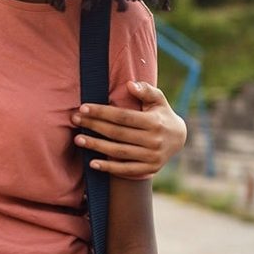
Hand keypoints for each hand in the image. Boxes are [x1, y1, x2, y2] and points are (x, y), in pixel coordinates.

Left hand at [70, 81, 185, 178]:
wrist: (179, 139)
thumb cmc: (161, 114)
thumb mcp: (158, 100)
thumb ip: (146, 90)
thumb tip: (130, 84)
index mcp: (154, 122)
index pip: (123, 117)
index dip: (102, 112)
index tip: (83, 108)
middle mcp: (153, 141)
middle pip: (117, 133)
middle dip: (94, 126)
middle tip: (74, 120)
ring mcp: (151, 157)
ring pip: (118, 151)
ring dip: (96, 146)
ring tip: (78, 139)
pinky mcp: (149, 169)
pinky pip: (126, 169)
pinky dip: (109, 167)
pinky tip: (92, 163)